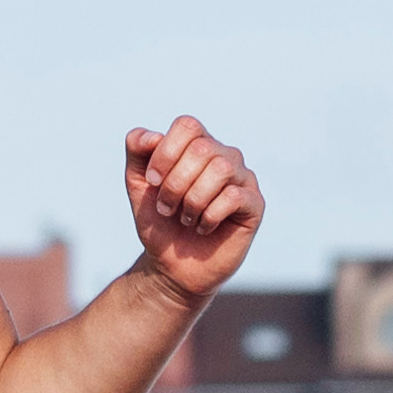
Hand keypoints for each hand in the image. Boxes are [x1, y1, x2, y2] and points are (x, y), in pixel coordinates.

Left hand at [121, 116, 264, 300]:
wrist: (173, 267)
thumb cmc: (160, 222)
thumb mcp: (138, 183)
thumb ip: (137, 150)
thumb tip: (154, 136)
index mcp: (199, 145)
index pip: (188, 126)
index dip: (165, 152)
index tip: (152, 181)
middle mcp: (225, 156)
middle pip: (202, 149)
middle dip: (175, 183)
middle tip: (167, 208)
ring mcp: (243, 179)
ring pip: (220, 169)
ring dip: (193, 200)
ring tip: (185, 219)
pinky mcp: (255, 205)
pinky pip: (233, 197)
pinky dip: (209, 215)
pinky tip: (203, 228)